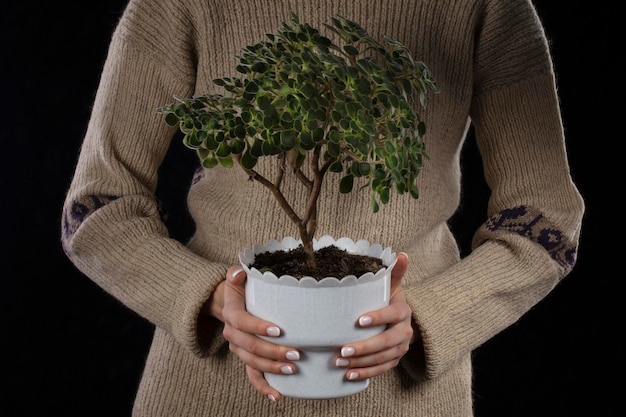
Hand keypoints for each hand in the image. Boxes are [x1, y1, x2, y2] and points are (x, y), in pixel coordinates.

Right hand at [220, 266, 299, 401]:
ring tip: (292, 369)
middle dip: (272, 352)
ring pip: (252, 362)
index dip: (258, 327)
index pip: (242, 322)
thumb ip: (236, 273)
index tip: (279, 330)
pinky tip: (277, 396)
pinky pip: (251, 375)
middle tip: (296, 353)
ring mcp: (238, 348)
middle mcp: (232, 333)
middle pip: (250, 346)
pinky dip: (262, 387)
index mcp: (231, 313)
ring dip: (272, 368)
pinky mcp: (245, 357)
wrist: (228, 302)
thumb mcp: (236, 276)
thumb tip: (239, 274)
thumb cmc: (240, 288)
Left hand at [333, 252, 417, 380]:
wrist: (401, 319)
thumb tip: (401, 254)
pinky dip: (365, 373)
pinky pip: (381, 370)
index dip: (377, 318)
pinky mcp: (394, 360)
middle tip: (342, 350)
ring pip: (382, 359)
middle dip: (364, 348)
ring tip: (339, 363)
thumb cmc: (389, 298)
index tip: (358, 321)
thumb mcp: (392, 285)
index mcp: (403, 311)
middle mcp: (405, 331)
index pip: (391, 314)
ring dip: (361, 363)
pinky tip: (348, 375)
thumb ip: (394, 272)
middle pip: (387, 342)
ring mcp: (400, 348)